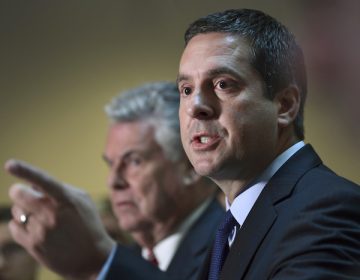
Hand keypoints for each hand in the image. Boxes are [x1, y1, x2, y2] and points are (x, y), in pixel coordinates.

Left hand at [5, 159, 115, 278]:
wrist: (92, 258)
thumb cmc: (88, 224)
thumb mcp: (83, 200)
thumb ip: (60, 188)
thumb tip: (34, 184)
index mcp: (66, 200)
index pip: (43, 181)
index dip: (25, 171)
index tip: (10, 164)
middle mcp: (52, 214)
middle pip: (19, 194)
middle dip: (19, 191)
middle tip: (24, 193)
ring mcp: (41, 231)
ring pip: (17, 211)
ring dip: (23, 210)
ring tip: (40, 217)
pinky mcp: (33, 246)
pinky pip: (14, 228)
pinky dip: (20, 224)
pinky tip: (35, 228)